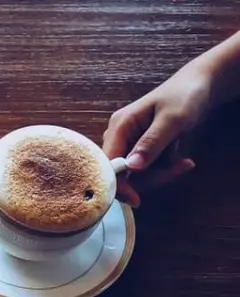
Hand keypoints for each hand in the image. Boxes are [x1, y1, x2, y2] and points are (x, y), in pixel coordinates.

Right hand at [103, 62, 210, 205]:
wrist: (201, 85)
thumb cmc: (186, 95)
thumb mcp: (173, 119)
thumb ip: (152, 142)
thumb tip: (131, 168)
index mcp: (119, 126)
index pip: (107, 164)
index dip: (118, 184)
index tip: (136, 199)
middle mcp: (118, 137)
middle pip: (121, 174)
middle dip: (149, 178)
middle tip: (177, 169)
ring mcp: (128, 144)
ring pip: (135, 176)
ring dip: (160, 174)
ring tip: (183, 162)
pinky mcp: (138, 151)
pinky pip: (145, 171)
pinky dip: (162, 170)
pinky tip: (179, 160)